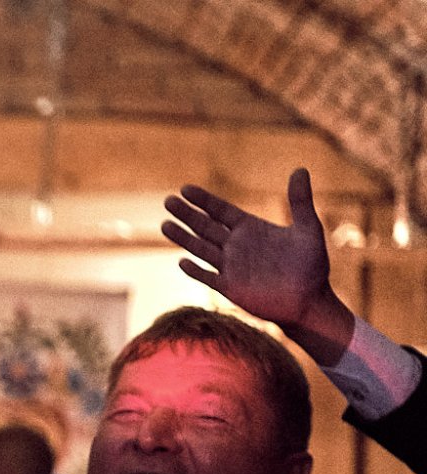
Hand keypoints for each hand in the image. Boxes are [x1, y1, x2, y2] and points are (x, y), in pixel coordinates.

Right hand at [161, 169, 354, 363]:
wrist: (309, 301)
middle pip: (205, 226)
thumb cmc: (312, 265)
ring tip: (165, 224)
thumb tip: (300, 169)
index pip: (221, 210)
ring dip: (183, 238)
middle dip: (186, 214)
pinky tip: (182, 262)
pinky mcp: (230, 288)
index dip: (203, 200)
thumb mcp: (308, 229)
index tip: (185, 188)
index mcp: (251, 229)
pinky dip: (196, 271)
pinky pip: (208, 277)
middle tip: (167, 200)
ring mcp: (231, 267)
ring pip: (201, 249)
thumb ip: (300, 201)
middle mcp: (236, 246)